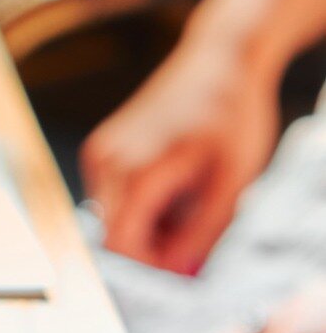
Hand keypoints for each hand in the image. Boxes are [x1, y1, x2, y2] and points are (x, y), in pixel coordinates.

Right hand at [80, 36, 279, 273]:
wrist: (222, 58)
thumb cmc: (232, 113)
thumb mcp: (230, 183)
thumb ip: (200, 236)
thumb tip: (177, 274)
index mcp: (135, 173)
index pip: (120, 246)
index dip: (149, 268)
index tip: (183, 268)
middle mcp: (106, 163)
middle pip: (113, 235)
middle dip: (150, 247)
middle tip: (194, 238)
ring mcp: (99, 154)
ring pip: (112, 218)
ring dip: (147, 226)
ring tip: (189, 204)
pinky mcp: (101, 149)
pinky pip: (113, 198)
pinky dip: (140, 205)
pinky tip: (174, 188)